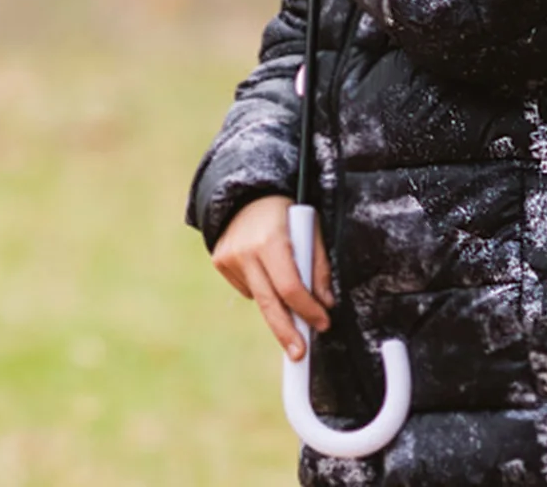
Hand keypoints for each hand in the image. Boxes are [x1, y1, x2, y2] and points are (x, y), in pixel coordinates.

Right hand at [210, 194, 334, 360]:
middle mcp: (246, 250)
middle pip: (270, 304)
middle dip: (287, 333)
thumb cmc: (284, 209)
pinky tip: (264, 267)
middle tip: (299, 355)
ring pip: (258, 297)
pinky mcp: (220, 261)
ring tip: (285, 284)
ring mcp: (229, 257)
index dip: (308, 310)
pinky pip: (246, 288)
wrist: (244, 190)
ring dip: (276, 303)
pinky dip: (259, 286)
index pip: (290, 287)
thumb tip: (326, 303)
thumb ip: (319, 265)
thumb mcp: (310, 227)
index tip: (323, 323)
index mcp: (270, 239)